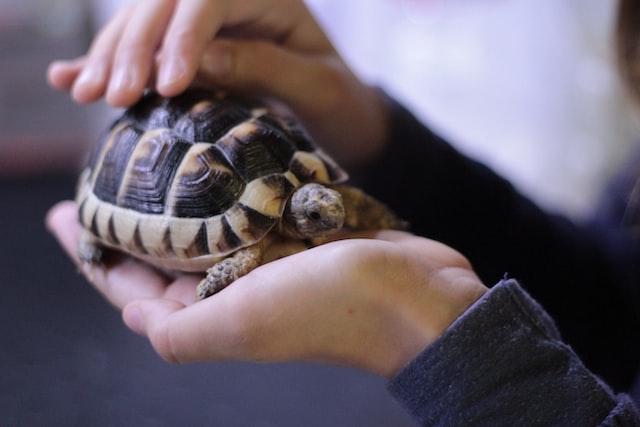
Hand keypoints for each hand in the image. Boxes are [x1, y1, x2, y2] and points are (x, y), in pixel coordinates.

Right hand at [46, 0, 388, 168]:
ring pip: (145, 24)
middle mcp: (231, 0)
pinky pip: (145, 49)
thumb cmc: (339, 100)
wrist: (341, 114)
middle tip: (113, 95)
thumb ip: (265, 68)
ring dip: (111, 56)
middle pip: (166, 5)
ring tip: (84, 93)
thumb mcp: (318, 86)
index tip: (167, 85)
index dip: (183, 38)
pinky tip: (69, 76)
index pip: (210, 0)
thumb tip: (199, 61)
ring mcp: (207, 23)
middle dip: (135, 48)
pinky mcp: (190, 48)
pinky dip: (108, 63)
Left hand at [47, 201, 486, 377]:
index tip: (59, 217)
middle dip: (129, 223)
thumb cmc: (329, 308)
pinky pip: (250, 208)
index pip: (131, 285)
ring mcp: (269, 260)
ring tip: (151, 164)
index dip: (90, 256)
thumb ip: (175, 330)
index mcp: (214, 312)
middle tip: (100, 181)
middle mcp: (236, 288)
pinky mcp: (300, 234)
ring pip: (207, 227)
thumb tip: (129, 311)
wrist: (414, 296)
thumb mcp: (241, 324)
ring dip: (177, 202)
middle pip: (165, 254)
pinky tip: (215, 164)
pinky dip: (228, 188)